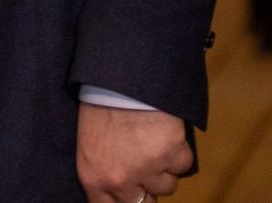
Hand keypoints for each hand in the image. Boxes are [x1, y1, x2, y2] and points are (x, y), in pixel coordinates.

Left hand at [77, 104, 192, 200]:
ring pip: (166, 186)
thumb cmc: (99, 106)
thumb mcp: (89, 144)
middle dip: (146, 189)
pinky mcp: (172, 156)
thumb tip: (118, 191)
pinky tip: (163, 132)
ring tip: (150, 141)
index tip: (133, 196)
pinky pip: (182, 166)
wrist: (120, 80)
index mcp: (93, 177)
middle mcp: (120, 181)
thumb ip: (102, 172)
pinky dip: (177, 152)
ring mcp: (147, 170)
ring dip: (163, 169)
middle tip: (144, 167)